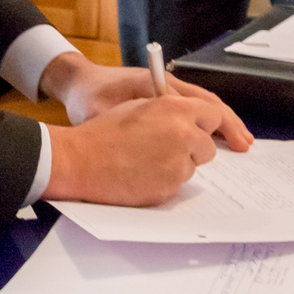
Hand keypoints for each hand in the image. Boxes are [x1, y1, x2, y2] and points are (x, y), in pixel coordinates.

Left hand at [39, 51, 251, 150]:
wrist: (76, 81)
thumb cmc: (87, 97)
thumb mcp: (101, 112)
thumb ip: (126, 124)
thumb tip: (153, 140)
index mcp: (156, 85)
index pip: (200, 103)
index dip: (220, 123)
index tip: (234, 141)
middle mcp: (165, 85)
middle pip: (207, 102)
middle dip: (229, 124)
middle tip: (246, 144)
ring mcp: (163, 91)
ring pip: (201, 105)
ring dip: (220, 123)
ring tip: (238, 142)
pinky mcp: (159, 99)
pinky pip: (189, 108)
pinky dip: (204, 123)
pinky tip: (210, 137)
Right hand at [45, 94, 238, 204]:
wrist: (80, 160)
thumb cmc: (103, 131)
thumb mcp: (139, 106)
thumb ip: (169, 109)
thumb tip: (187, 118)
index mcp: (176, 108)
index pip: (213, 115)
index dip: (203, 124)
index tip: (198, 129)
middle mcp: (184, 134)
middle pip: (208, 146)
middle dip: (193, 148)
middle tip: (169, 148)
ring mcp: (178, 163)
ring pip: (192, 167)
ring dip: (176, 165)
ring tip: (145, 160)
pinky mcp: (170, 187)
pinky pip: (176, 184)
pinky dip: (163, 181)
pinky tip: (140, 173)